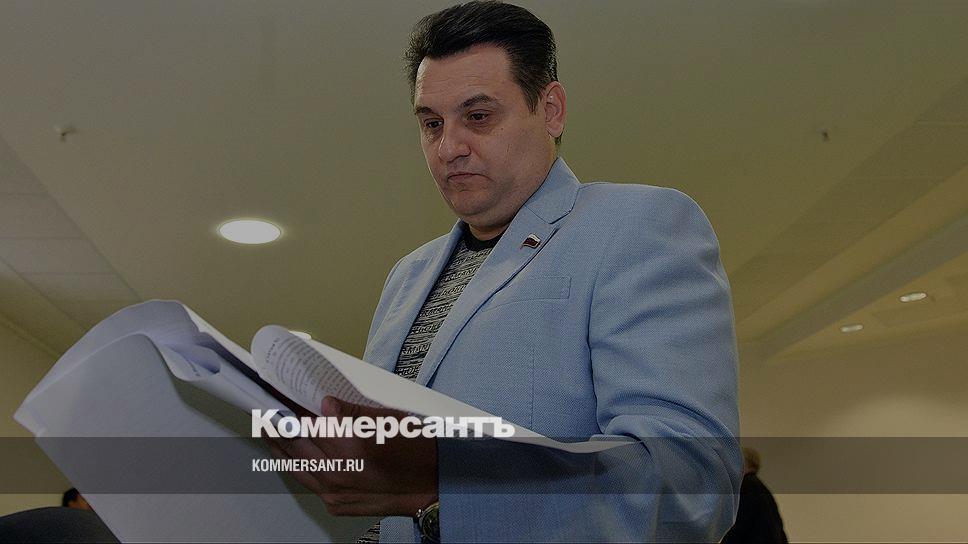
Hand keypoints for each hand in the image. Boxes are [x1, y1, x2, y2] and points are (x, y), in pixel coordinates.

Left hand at [265, 396, 437, 515]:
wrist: (435, 487)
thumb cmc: (418, 451)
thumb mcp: (388, 419)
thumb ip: (350, 412)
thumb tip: (324, 404)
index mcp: (350, 447)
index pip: (306, 420)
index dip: (289, 404)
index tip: (277, 392)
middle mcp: (337, 474)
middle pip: (293, 444)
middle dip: (276, 423)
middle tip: (265, 407)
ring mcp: (335, 493)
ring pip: (294, 466)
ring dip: (279, 446)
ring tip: (270, 428)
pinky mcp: (336, 505)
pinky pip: (307, 483)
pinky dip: (296, 466)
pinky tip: (293, 454)